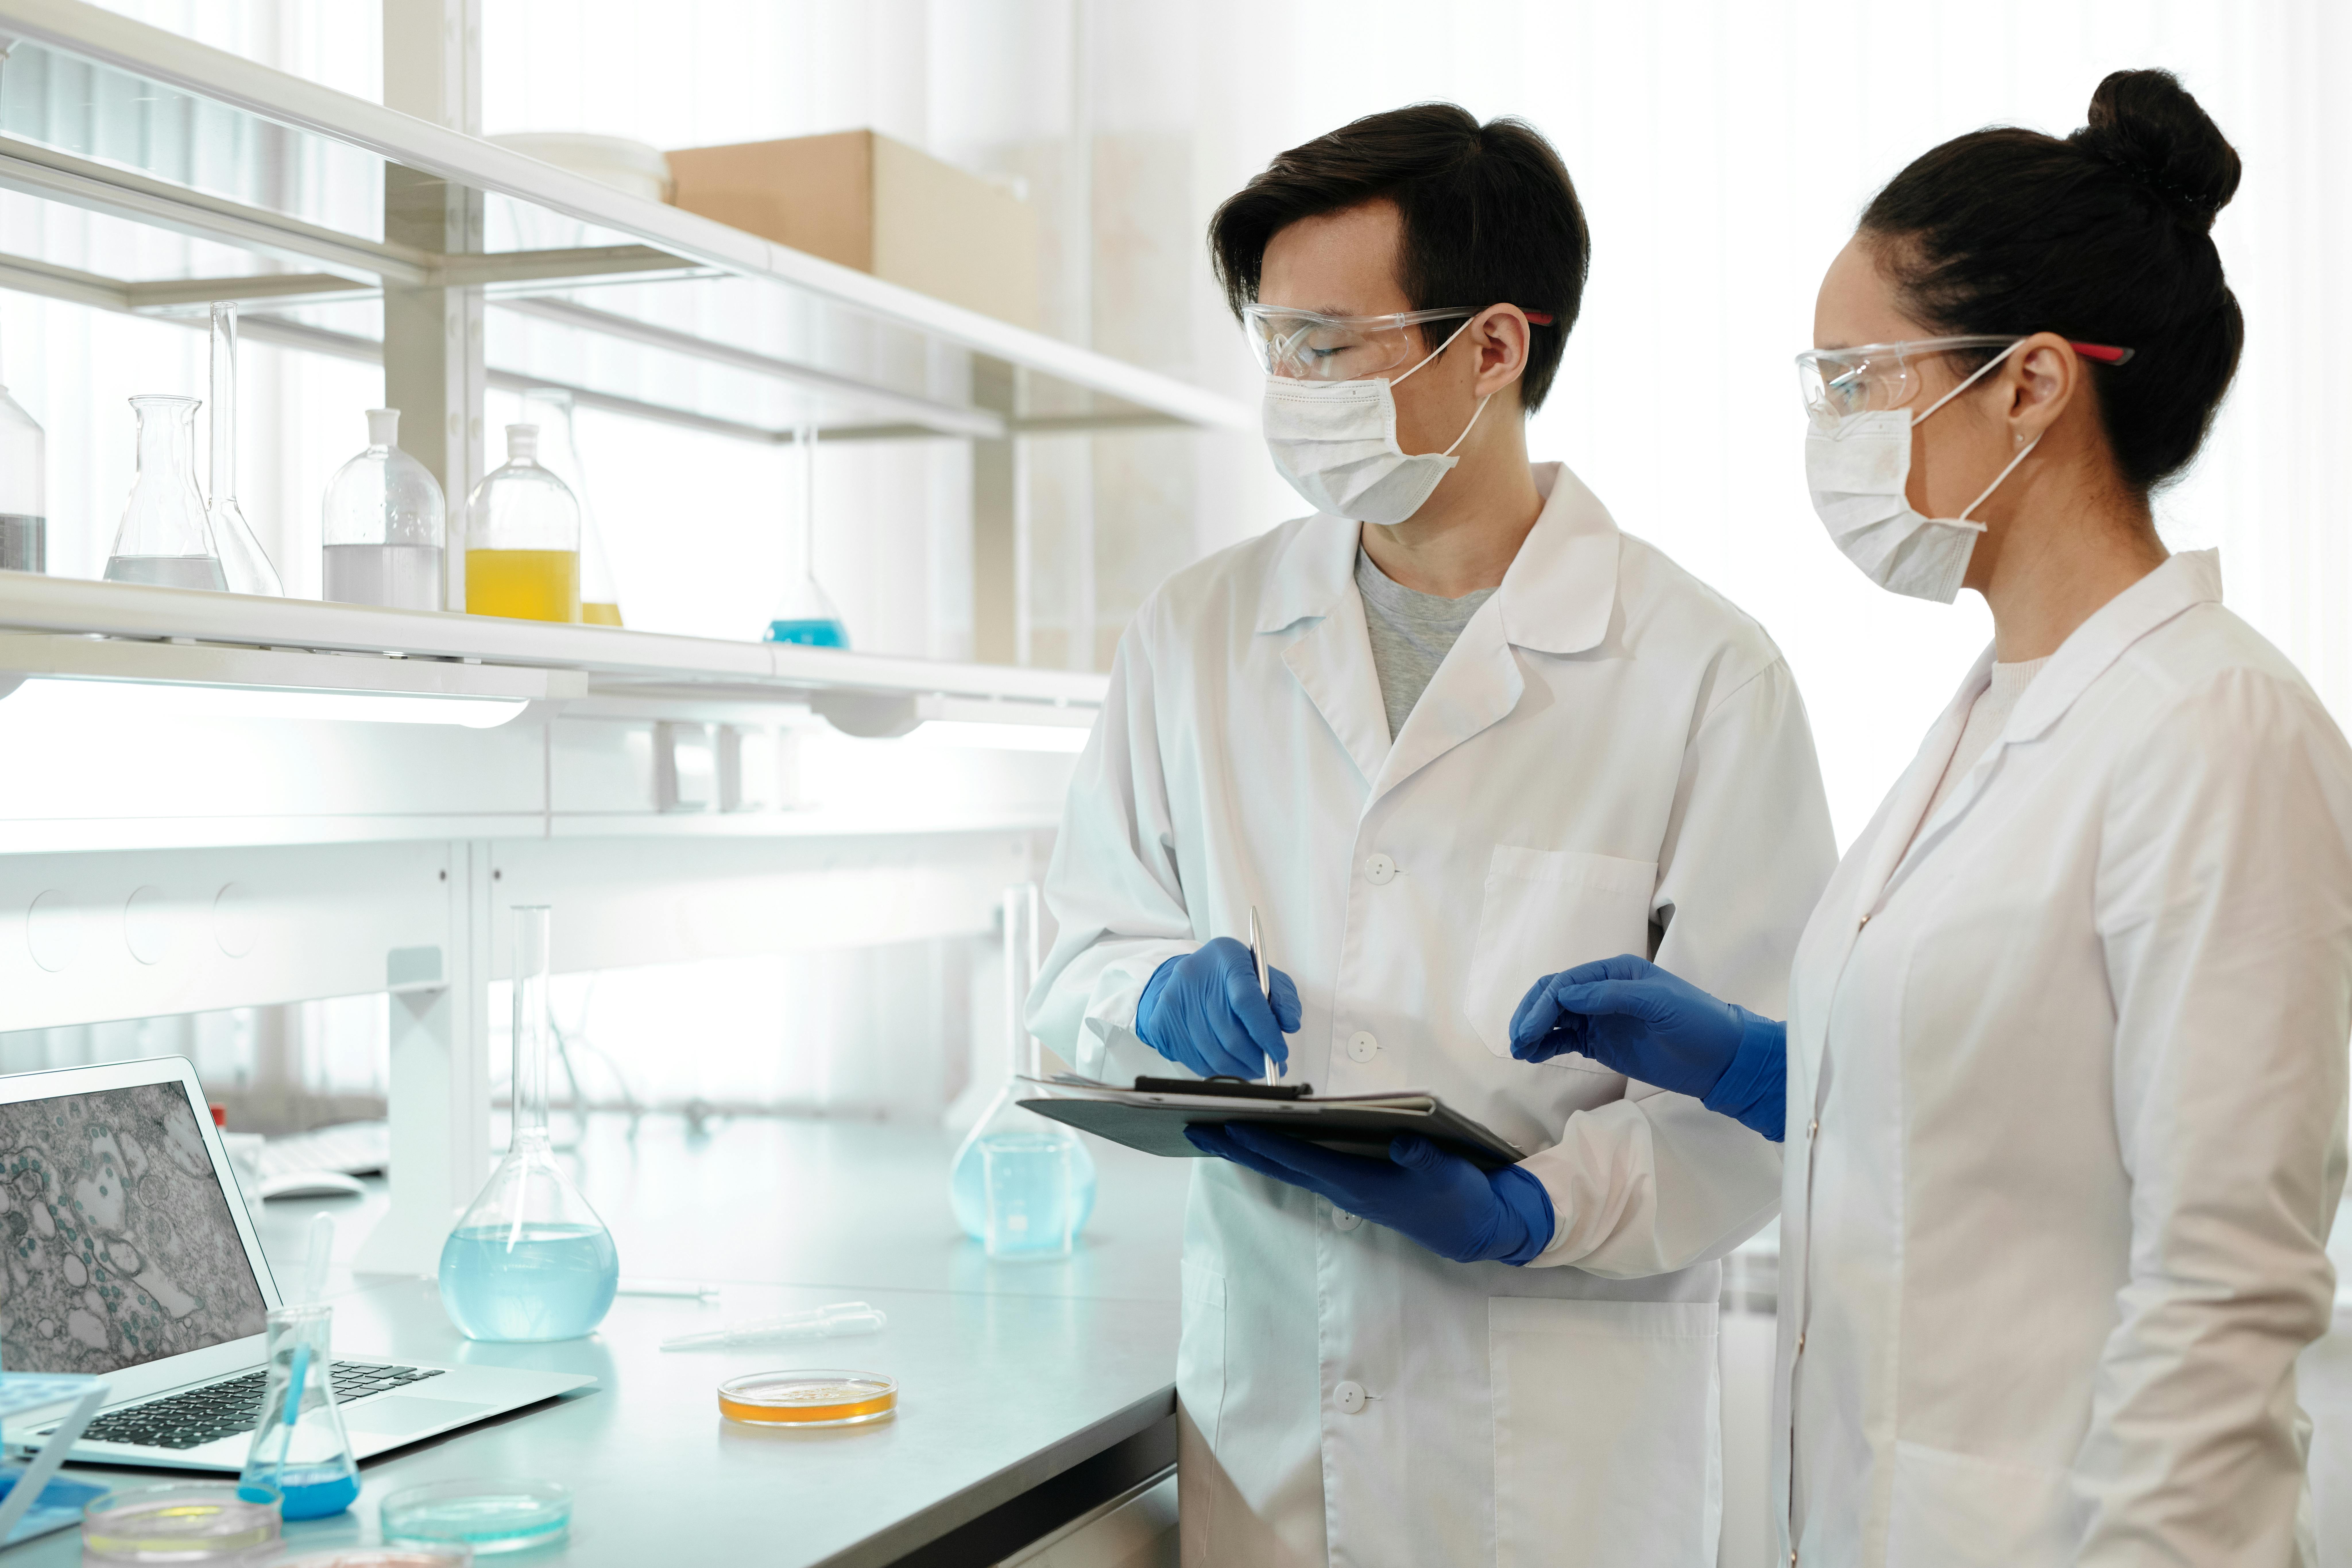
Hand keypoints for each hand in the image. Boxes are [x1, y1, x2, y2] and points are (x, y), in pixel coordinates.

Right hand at [1135, 938, 1301, 1079]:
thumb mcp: (1263, 974)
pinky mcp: (1161, 1022)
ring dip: (1240, 1069)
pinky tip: (1231, 1064)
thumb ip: (1282, 996)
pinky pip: (1195, 1061)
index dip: (1266, 1033)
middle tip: (1271, 1066)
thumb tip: (1289, 1024)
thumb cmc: (1230, 976)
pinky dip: (1218, 1070)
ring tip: (1254, 1069)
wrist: (1190, 974)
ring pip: (1213, 1053)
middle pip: (1230, 1033)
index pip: (1247, 1000)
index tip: (1279, 1053)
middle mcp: (1194, 977)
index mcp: (1225, 958)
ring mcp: (1173, 1000)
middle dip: (1256, 1058)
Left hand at [1185, 1124, 1551, 1264]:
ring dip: (1250, 1149)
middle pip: (1279, 1164)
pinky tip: (1262, 1139)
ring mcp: (1344, 1189)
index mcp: (1360, 1184)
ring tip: (1213, 1129)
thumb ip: (1424, 1160)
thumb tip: (1402, 1143)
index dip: (1265, 1142)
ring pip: (1286, 1166)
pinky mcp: (1351, 1185)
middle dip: (1236, 1146)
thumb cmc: (1460, 1197)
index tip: (1228, 1125)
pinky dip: (1276, 1152)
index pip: (1301, 1159)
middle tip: (1193, 1128)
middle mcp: (1343, 1188)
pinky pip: (1303, 1167)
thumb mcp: (1449, 1176)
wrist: (1474, 1230)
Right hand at [1507, 953, 1745, 1098]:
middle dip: (1531, 1015)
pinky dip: (1545, 1045)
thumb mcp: (1658, 1002)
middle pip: (1553, 997)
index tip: (1529, 1029)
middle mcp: (1601, 991)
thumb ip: (1611, 996)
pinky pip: (1564, 1040)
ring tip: (1518, 1051)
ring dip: (1533, 1031)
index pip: (1567, 982)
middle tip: (1517, 1040)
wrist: (1720, 1059)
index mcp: (1615, 972)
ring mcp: (1599, 1018)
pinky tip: (1532, 1055)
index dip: (1544, 1003)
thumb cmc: (1695, 1022)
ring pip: (1554, 1019)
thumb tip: (1566, 995)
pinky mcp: (1600, 1043)